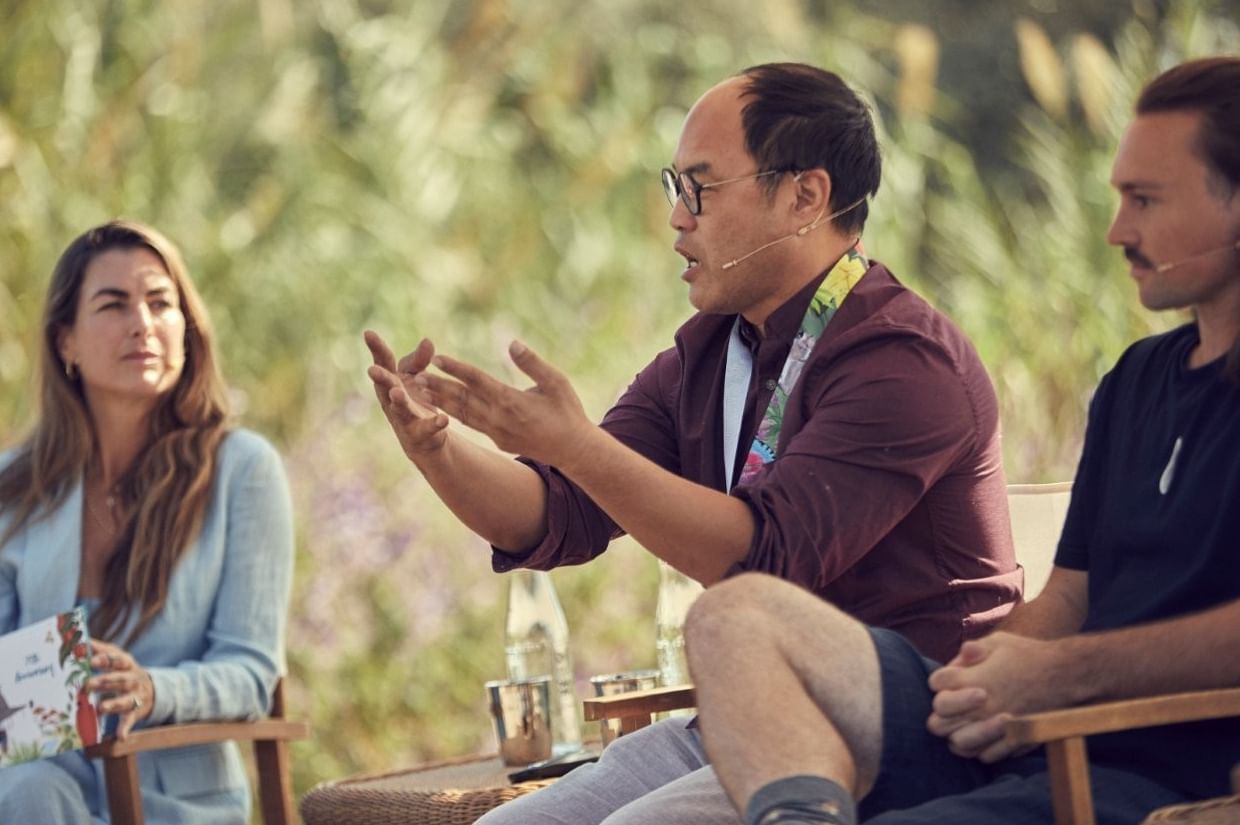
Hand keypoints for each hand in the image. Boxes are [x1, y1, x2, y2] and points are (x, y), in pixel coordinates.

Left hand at [87, 639, 154, 738]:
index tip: (92, 660)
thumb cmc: (125, 672)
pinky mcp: (135, 712)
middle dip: (105, 682)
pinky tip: (120, 736)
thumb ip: (101, 651)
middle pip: (120, 679)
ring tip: (101, 708)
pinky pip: (130, 720)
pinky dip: (125, 728)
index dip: (105, 660)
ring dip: (114, 704)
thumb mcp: (118, 659)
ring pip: (125, 700)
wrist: (152, 691)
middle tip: (88, 685)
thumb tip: (81, 640)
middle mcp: (133, 679)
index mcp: (127, 664)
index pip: (117, 660)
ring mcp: (135, 696)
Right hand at [365, 330, 449, 460]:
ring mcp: (404, 418)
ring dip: (398, 402)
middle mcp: (392, 400)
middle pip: (385, 387)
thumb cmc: (415, 401)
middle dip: (380, 378)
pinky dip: (434, 424)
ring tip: (397, 393)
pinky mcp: (420, 434)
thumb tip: (427, 341)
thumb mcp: (416, 377)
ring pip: (400, 410)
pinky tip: (443, 419)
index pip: (384, 362)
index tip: (368, 332)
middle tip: (372, 370)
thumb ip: (419, 360)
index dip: (376, 348)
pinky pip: (427, 429)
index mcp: (391, 381)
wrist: (424, 438)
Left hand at [414, 340, 594, 468]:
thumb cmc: (568, 411)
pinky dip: (454, 414)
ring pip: (462, 414)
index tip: (438, 358)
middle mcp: (500, 418)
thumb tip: (511, 343)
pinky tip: (442, 406)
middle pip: (463, 399)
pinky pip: (471, 424)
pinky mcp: (498, 440)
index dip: (457, 369)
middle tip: (415, 376)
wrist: (572, 449)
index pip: (478, 381)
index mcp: (513, 401)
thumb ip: (533, 364)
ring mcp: (497, 432)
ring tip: (421, 390)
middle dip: (438, 387)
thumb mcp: (557, 382)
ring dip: (440, 401)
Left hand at [926, 633, 1068, 762]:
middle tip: (953, 704)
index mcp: (972, 679)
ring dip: (957, 733)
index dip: (940, 679)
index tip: (951, 677)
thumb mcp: (998, 641)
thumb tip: (958, 658)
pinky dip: (979, 748)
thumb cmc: (1029, 655)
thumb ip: (972, 649)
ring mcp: (996, 726)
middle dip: (942, 711)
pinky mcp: (1013, 740)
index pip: (935, 683)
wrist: (1066, 674)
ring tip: (964, 723)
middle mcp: (980, 706)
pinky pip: (984, 755)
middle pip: (937, 721)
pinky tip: (983, 736)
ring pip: (957, 743)